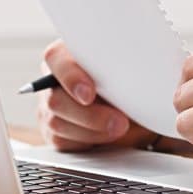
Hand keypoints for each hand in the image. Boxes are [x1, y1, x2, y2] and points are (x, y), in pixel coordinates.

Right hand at [37, 40, 156, 151]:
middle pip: (56, 99)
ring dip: (93, 130)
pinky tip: (106, 134)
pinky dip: (87, 141)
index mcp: (70, 52)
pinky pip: (62, 141)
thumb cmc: (134, 81)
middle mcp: (56, 79)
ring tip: (120, 127)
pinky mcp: (56, 131)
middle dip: (90, 115)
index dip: (71, 77)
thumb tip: (140, 67)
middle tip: (120, 121)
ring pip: (57, 123)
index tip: (90, 94)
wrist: (140, 107)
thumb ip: (126, 65)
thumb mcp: (134, 69)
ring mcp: (52, 106)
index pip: (56, 58)